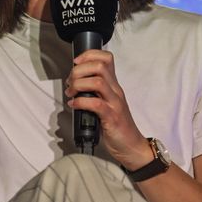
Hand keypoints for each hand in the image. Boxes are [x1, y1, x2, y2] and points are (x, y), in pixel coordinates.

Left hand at [65, 49, 152, 169]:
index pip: (106, 58)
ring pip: (97, 81)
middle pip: (99, 66)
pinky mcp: (112, 117)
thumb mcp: (106, 103)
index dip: (89, 55)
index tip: (76, 63)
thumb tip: (74, 85)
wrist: (131, 146)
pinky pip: (95, 103)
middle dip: (79, 70)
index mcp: (114, 85)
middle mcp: (116, 91)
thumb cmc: (117, 126)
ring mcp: (115, 103)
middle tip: (70, 82)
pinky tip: (74, 105)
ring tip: (71, 93)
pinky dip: (80, 102)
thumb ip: (94, 93)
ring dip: (78, 84)